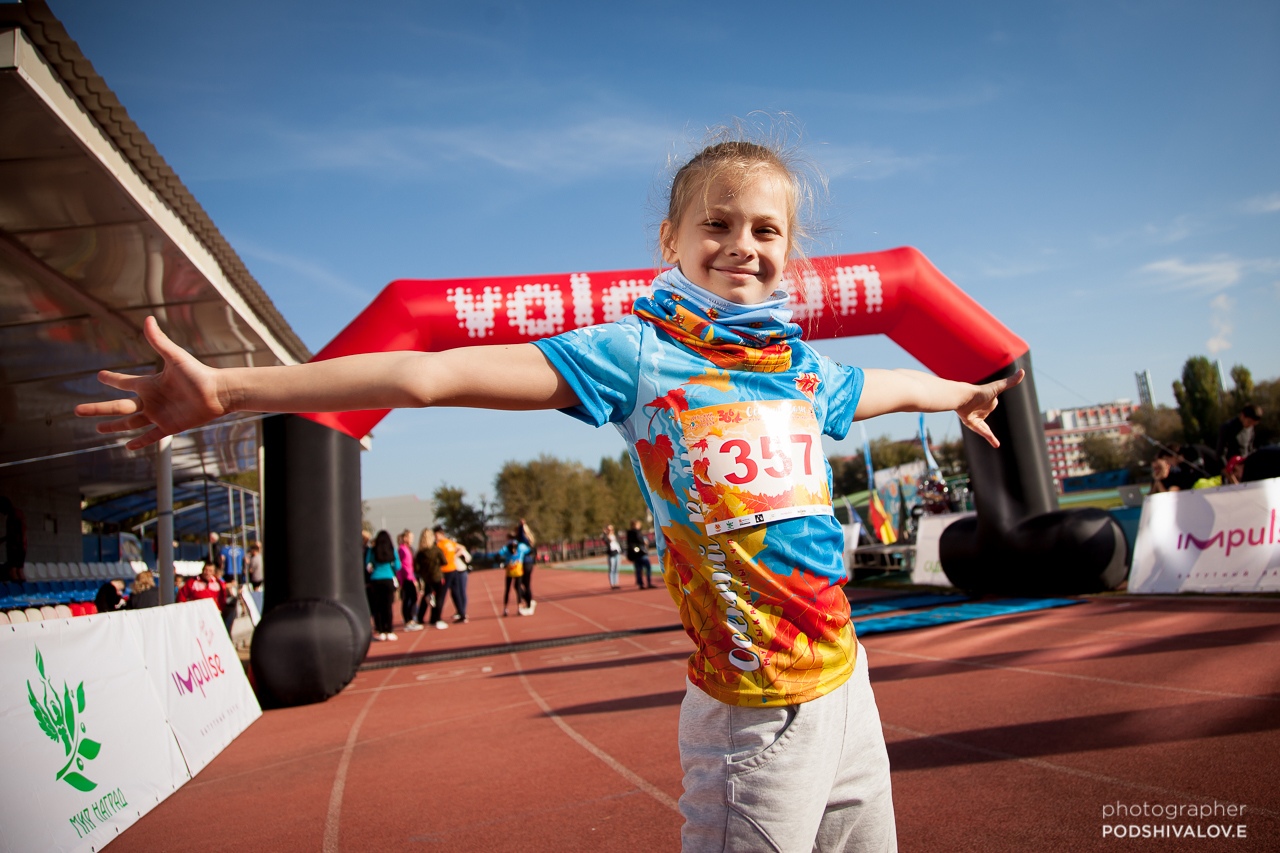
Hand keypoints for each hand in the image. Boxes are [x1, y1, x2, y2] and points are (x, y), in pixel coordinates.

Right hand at [74, 316, 227, 450]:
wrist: (219, 393)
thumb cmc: (199, 374)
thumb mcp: (175, 357)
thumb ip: (159, 341)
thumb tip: (147, 319)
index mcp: (150, 384)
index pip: (124, 383)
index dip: (112, 379)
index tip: (99, 375)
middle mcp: (151, 400)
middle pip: (118, 407)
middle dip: (97, 409)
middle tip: (77, 410)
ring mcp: (159, 415)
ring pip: (130, 423)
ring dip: (113, 427)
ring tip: (97, 429)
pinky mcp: (170, 427)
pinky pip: (151, 436)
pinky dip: (140, 442)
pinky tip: (128, 447)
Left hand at [955, 369, 1024, 448]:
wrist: (962, 399)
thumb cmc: (980, 392)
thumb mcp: (997, 387)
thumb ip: (1010, 381)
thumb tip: (1023, 371)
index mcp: (989, 401)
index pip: (993, 402)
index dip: (992, 401)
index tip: (992, 400)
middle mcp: (982, 409)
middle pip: (986, 413)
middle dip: (984, 411)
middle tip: (984, 410)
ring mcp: (977, 417)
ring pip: (984, 426)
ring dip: (988, 432)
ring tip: (996, 442)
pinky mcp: (972, 424)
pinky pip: (982, 432)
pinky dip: (990, 439)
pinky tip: (997, 445)